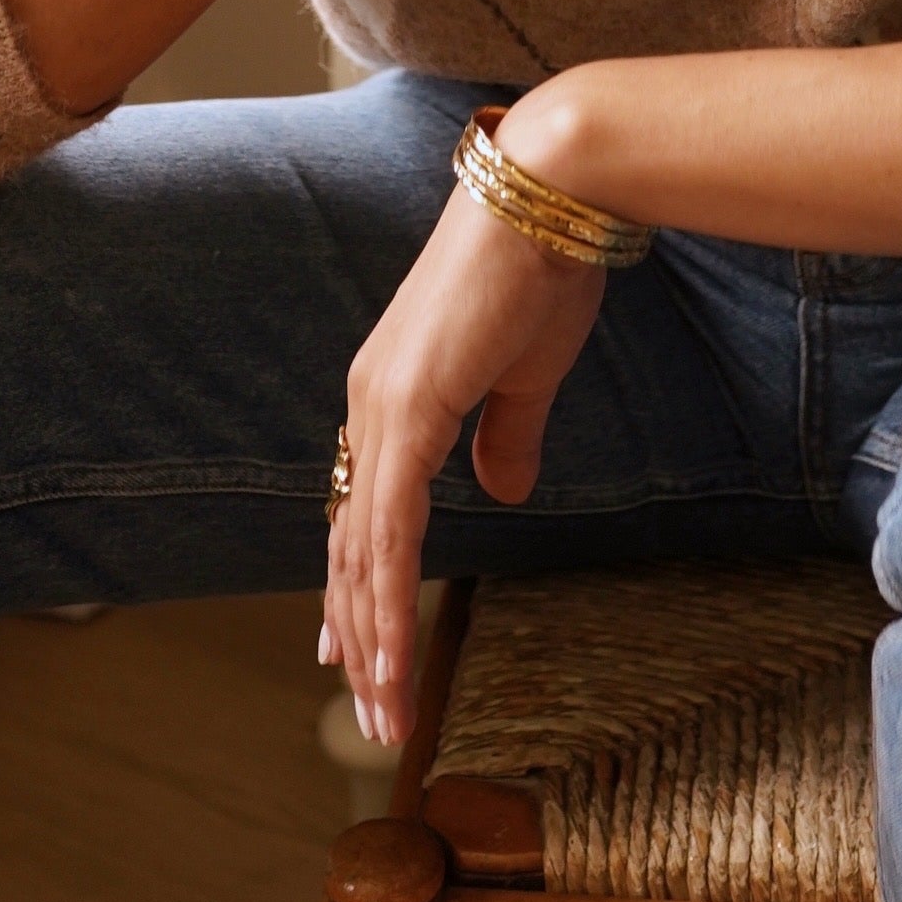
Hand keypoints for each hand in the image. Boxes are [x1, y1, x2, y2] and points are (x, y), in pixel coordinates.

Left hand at [321, 168, 603, 745]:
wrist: (550, 191)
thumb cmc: (544, 268)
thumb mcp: (527, 373)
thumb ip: (506, 437)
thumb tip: (500, 494)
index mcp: (394, 391)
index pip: (363, 508)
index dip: (356, 583)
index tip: (351, 648)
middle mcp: (371, 400)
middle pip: (350, 539)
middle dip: (359, 630)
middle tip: (370, 705)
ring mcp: (382, 403)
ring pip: (361, 548)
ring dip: (372, 635)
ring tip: (385, 709)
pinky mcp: (408, 408)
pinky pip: (388, 529)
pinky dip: (386, 600)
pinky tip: (392, 655)